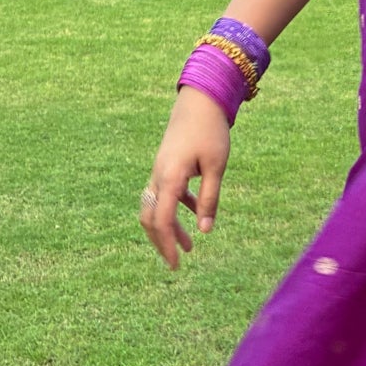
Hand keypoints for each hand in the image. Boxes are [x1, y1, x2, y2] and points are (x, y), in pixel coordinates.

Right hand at [140, 87, 230, 270]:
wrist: (200, 101)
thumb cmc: (210, 132)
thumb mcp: (216, 167)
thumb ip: (210, 199)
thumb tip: (206, 231)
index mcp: (169, 177)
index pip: (161, 220)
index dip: (167, 244)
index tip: (176, 264)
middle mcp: (158, 176)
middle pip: (150, 218)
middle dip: (161, 242)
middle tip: (175, 263)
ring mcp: (159, 171)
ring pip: (155, 207)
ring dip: (170, 228)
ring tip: (190, 247)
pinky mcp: (165, 166)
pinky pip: (165, 195)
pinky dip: (177, 209)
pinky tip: (197, 214)